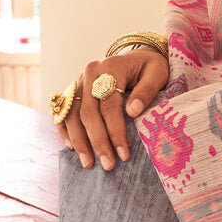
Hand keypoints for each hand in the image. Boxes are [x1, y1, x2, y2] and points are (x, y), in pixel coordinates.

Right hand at [56, 49, 168, 170]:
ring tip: (88, 163)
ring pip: (72, 114)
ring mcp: (79, 80)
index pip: (109, 105)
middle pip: (88, 112)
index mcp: (111, 67)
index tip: (124, 154)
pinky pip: (64, 111)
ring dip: (79, 140)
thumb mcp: (157, 74)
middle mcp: (90, 73)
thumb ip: (147, 91)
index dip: (115, 131)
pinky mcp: (74, 89)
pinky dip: (65, 130)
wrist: (138, 56)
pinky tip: (72, 147)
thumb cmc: (150, 67)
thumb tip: (132, 112)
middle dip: (97, 141)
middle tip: (108, 165)